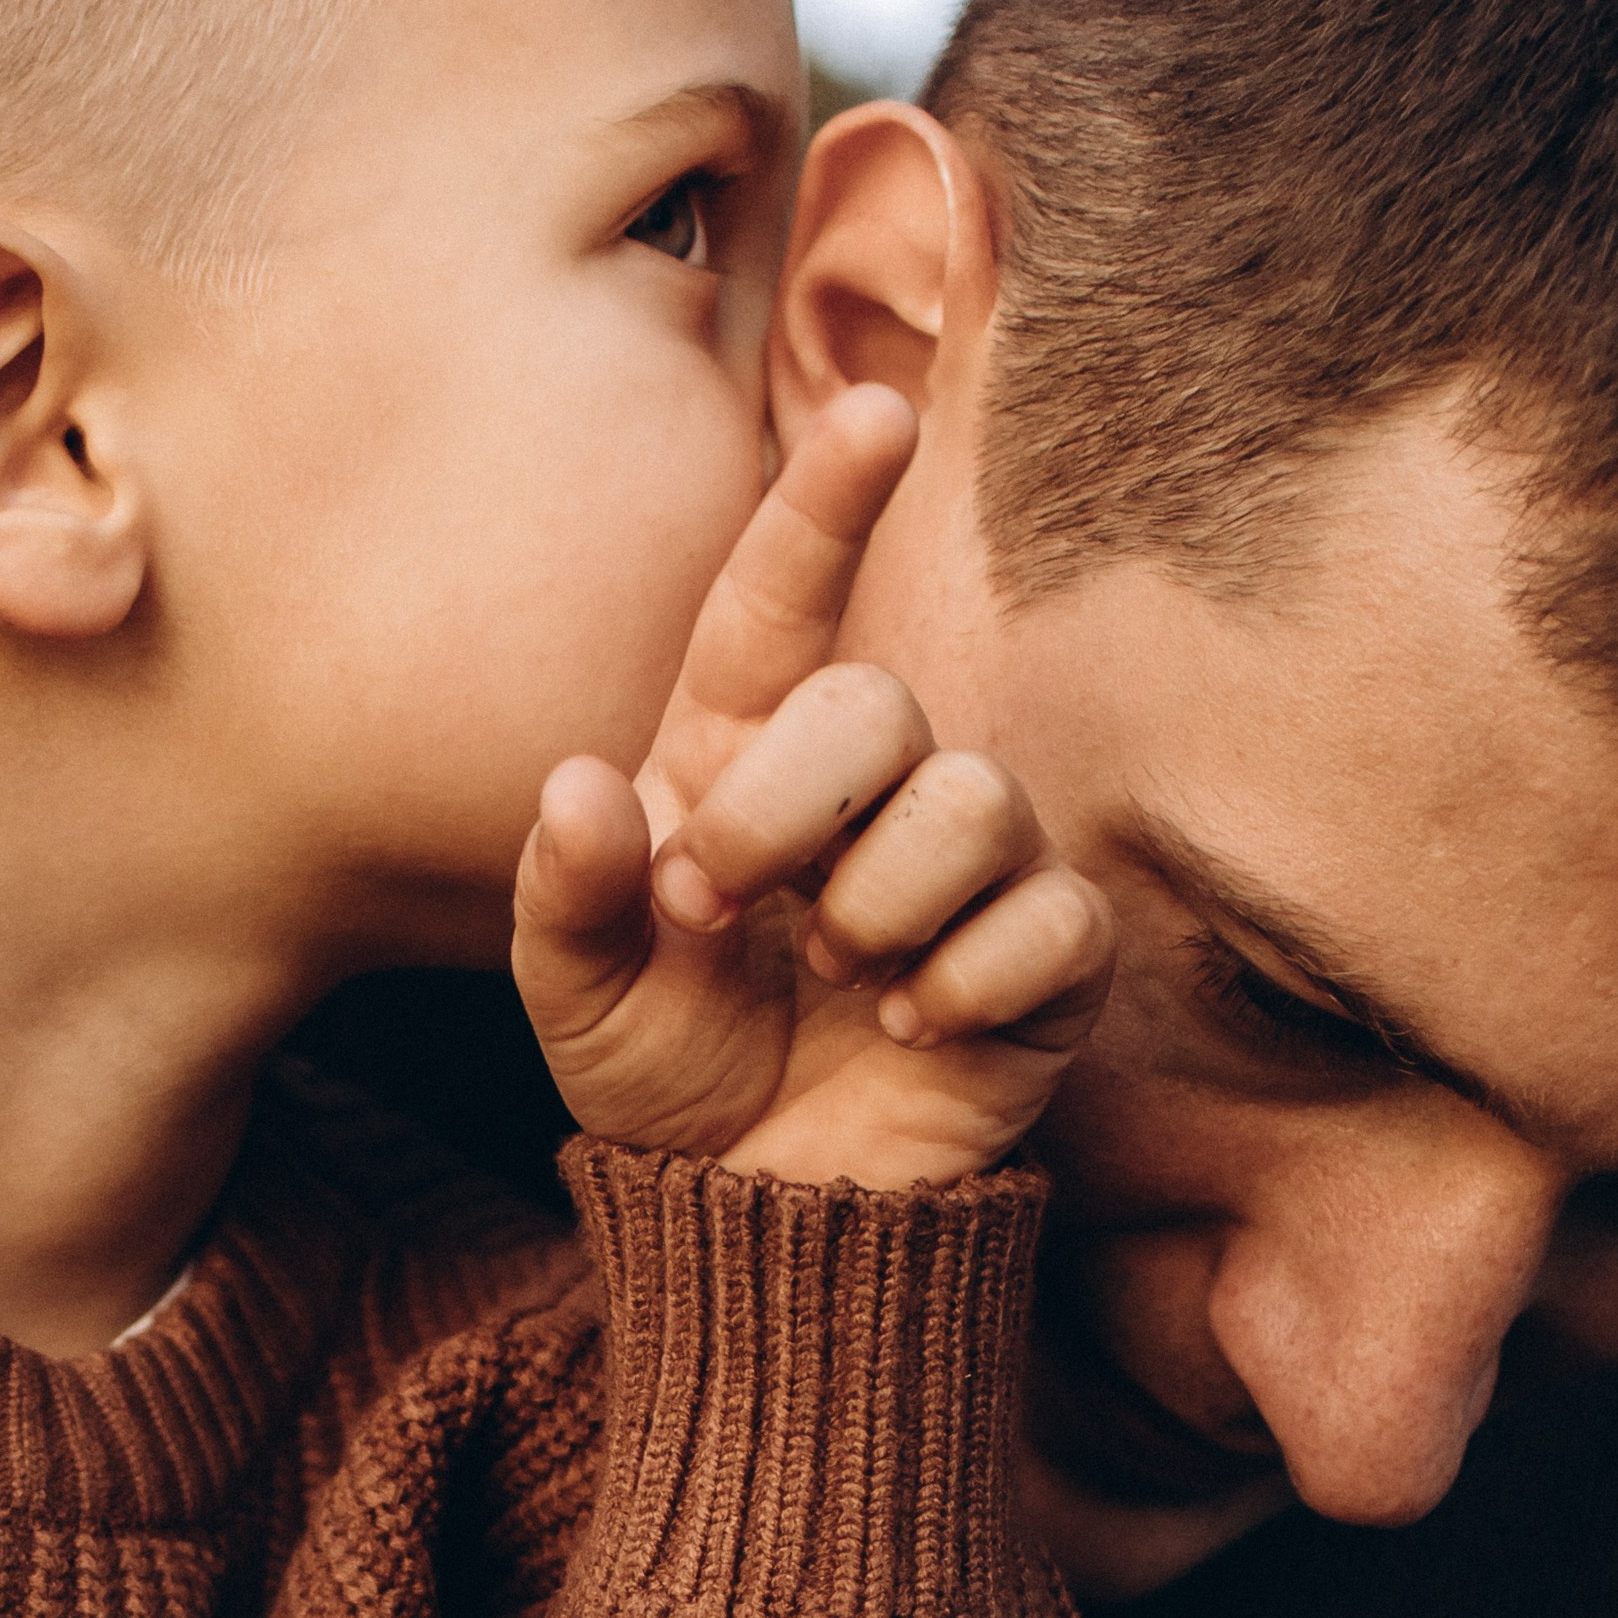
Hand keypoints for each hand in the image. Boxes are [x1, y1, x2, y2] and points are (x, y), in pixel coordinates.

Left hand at [514, 384, 1112, 1188]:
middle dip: (788, 810)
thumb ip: (567, 898)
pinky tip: (919, 1034)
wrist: (763, 1207)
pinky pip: (1050, 920)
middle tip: (728, 908)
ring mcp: (971, 861)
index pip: (783, 602)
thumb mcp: (579, 1000)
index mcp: (742, 757)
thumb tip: (580, 788)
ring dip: (882, 909)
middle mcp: (867, 786)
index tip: (877, 410)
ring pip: (974, 802)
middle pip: (876, 705)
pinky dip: (969, 988)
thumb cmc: (671, 1076)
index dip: (829, 503)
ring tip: (841, 982)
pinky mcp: (1050, 953)